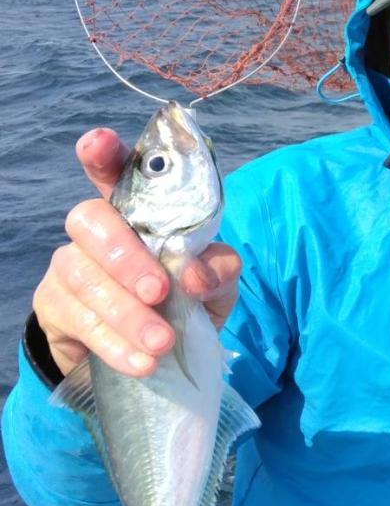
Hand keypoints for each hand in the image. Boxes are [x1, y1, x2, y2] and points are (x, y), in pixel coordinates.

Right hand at [32, 127, 240, 378]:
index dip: (103, 154)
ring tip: (161, 343)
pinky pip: (76, 319)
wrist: (151, 358)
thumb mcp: (214, 288)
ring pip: (83, 276)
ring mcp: (69, 267)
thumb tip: (198, 274)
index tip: (98, 142)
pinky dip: (113, 343)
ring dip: (125, 312)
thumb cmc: (182, 304)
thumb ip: (218, 271)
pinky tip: (142, 362)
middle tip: (160, 291)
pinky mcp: (55, 307)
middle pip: (89, 219)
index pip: (115, 171)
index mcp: (138, 211)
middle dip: (125, 255)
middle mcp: (97, 230)